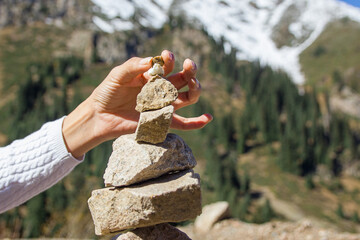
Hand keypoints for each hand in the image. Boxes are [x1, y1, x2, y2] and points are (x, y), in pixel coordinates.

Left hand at [62, 50, 212, 157]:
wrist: (100, 115)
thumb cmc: (107, 92)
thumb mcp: (117, 75)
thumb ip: (132, 66)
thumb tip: (152, 62)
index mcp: (152, 76)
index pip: (167, 65)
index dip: (170, 60)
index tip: (166, 56)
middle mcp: (160, 89)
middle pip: (183, 79)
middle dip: (189, 70)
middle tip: (189, 64)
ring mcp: (163, 105)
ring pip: (187, 98)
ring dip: (195, 89)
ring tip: (194, 83)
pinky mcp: (162, 121)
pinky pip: (183, 124)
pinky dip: (197, 122)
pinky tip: (208, 118)